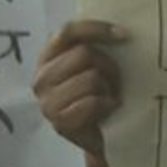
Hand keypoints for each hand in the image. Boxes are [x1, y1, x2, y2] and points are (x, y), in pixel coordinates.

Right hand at [33, 20, 127, 155]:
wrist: (100, 138)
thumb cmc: (99, 96)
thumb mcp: (94, 66)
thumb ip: (95, 46)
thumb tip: (122, 30)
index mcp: (48, 57)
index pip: (69, 32)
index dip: (97, 29)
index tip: (124, 34)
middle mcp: (42, 77)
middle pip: (84, 54)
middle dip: (108, 66)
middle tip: (115, 81)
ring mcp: (47, 101)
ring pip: (91, 78)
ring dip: (108, 88)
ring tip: (109, 96)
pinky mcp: (59, 122)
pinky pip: (92, 102)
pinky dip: (106, 105)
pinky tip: (108, 109)